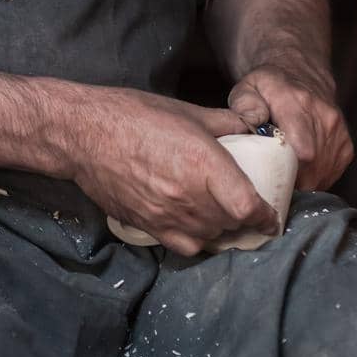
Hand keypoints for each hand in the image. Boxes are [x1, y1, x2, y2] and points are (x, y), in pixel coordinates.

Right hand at [67, 88, 280, 256]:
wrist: (84, 135)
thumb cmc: (134, 115)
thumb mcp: (188, 111)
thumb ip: (226, 123)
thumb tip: (253, 128)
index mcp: (204, 163)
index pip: (247, 207)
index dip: (266, 216)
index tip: (271, 217)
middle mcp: (189, 196)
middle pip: (232, 224)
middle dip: (245, 220)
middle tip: (248, 209)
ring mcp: (167, 215)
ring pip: (210, 237)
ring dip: (221, 229)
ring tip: (222, 215)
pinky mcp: (148, 226)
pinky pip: (184, 246)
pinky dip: (197, 239)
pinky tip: (196, 225)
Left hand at [227, 65, 353, 190]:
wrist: (301, 75)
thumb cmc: (269, 87)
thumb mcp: (248, 87)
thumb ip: (245, 106)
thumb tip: (252, 126)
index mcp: (298, 103)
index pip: (302, 149)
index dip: (286, 169)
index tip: (268, 172)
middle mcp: (325, 117)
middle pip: (310, 168)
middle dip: (288, 178)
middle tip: (270, 172)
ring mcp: (338, 132)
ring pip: (319, 175)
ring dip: (300, 179)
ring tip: (284, 164)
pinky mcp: (346, 146)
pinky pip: (329, 175)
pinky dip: (312, 176)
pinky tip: (299, 164)